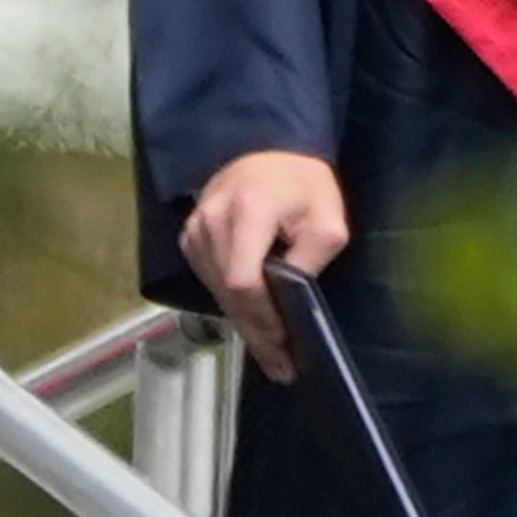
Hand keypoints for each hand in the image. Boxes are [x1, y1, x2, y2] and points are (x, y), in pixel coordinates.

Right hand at [179, 151, 347, 383]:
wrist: (269, 150)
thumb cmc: (304, 184)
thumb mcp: (326, 219)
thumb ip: (309, 260)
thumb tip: (292, 302)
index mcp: (248, 210)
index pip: (243, 279)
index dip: (262, 318)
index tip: (285, 343)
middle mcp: (212, 219)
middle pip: (228, 293)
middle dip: (256, 333)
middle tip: (281, 366)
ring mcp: (196, 228)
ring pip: (217, 292)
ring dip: (244, 321)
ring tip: (272, 351)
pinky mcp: (190, 236)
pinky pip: (210, 280)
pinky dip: (232, 302)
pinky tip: (254, 319)